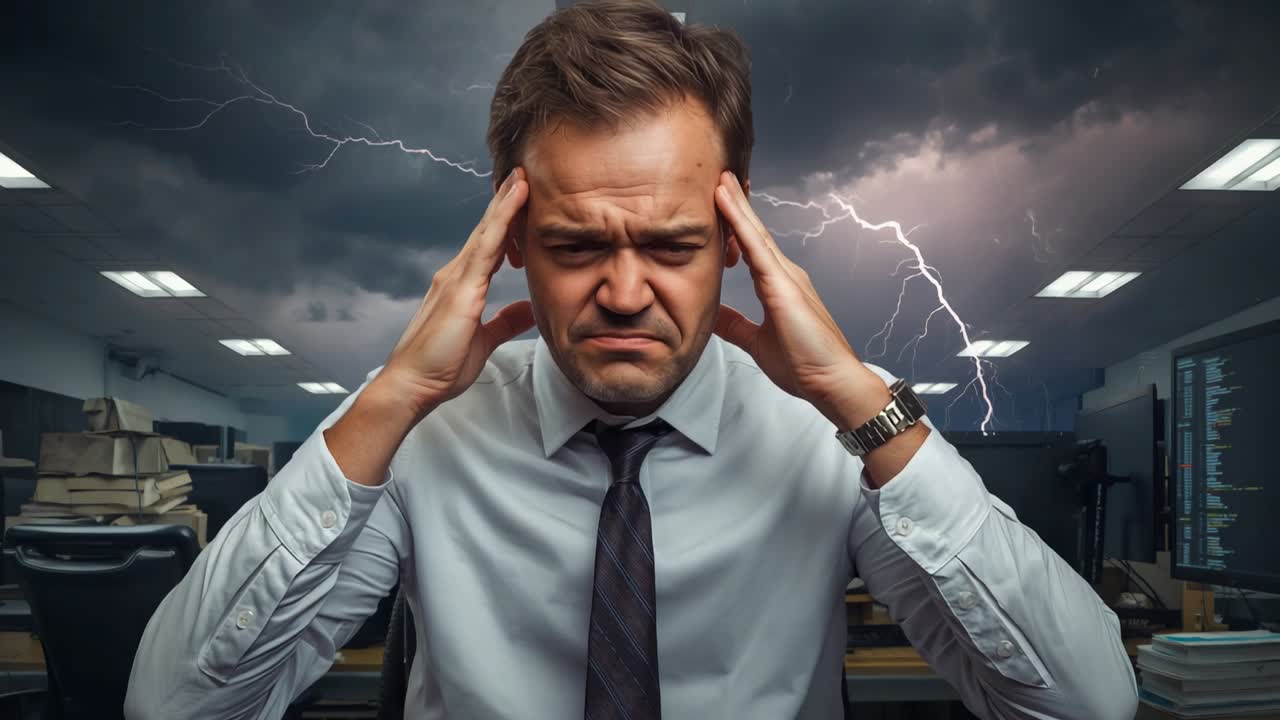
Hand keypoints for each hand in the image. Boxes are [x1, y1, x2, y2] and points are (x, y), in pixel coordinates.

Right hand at [376, 167, 534, 419]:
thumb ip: (505, 322)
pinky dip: (502, 221)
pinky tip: (516, 201)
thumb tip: (529, 309)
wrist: (411, 386)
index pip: (490, 247)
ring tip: (523, 177)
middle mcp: (455, 275)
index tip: (522, 199)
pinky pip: (487, 246)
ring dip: (505, 203)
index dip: (505, 222)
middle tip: (523, 174)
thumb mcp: (484, 341)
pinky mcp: (461, 289)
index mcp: (462, 287)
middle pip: (487, 231)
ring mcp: (456, 279)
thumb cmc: (440, 368)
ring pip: (487, 232)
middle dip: (505, 202)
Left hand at [712, 171, 867, 417]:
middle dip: (736, 204)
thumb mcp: (756, 342)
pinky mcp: (783, 285)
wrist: (833, 383)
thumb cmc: (804, 366)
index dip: (735, 225)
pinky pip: (756, 245)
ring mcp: (786, 276)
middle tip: (718, 177)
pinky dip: (739, 221)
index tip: (717, 202)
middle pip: (754, 232)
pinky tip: (724, 201)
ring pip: (755, 232)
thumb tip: (713, 314)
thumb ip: (735, 325)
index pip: (751, 247)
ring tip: (718, 178)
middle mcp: (784, 274)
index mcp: (777, 286)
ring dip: (736, 204)